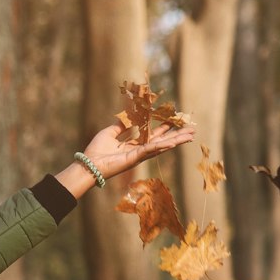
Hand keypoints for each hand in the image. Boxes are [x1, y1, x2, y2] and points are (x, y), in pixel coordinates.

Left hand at [78, 120, 198, 181]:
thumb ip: (121, 124)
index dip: (164, 128)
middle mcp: (139, 151)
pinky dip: (162, 146)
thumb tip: (128, 114)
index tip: (174, 121)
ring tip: (191, 135)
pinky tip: (173, 142)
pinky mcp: (135, 158)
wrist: (87, 164)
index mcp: (133, 145)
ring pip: (161, 146)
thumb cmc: (96, 151)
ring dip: (176, 141)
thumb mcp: (109, 132)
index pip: (153, 136)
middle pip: (162, 141)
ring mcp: (139, 155)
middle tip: (192, 129)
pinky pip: (150, 150)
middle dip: (177, 135)